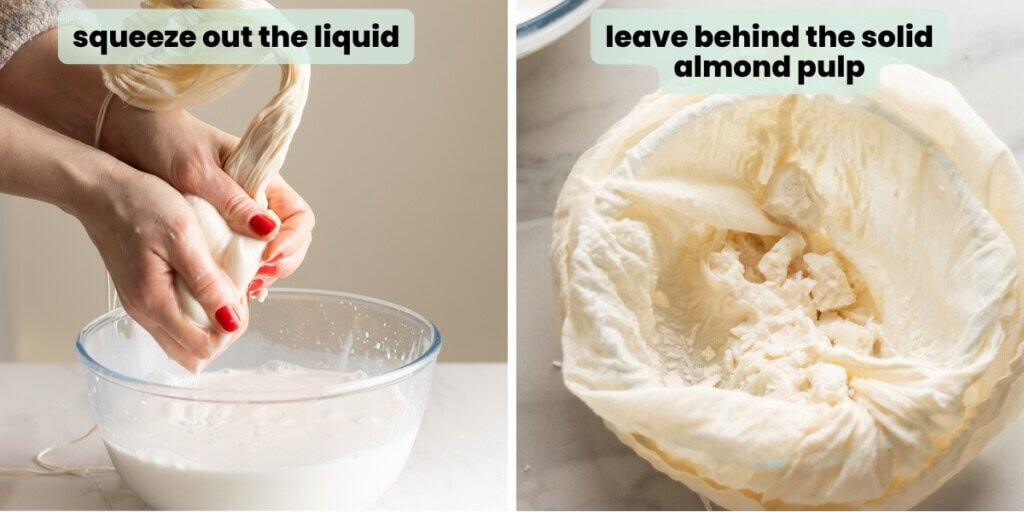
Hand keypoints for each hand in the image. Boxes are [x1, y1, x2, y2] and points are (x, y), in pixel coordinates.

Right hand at [75, 161, 248, 371]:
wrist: (100, 190)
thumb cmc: (140, 205)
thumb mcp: (183, 237)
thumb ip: (207, 283)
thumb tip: (231, 321)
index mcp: (155, 303)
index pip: (204, 348)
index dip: (231, 328)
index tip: (240, 297)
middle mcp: (144, 313)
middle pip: (193, 353)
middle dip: (222, 332)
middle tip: (233, 295)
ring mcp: (141, 306)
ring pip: (183, 338)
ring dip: (208, 322)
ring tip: (220, 286)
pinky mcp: (141, 295)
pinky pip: (173, 319)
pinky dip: (194, 311)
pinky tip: (204, 282)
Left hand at [101, 108, 314, 299]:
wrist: (125, 133)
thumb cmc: (163, 139)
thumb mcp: (198, 170)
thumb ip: (233, 201)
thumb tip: (268, 230)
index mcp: (260, 179)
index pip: (298, 216)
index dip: (293, 240)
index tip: (270, 255)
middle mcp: (253, 200)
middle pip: (287, 240)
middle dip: (280, 263)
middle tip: (256, 278)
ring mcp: (233, 217)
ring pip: (264, 254)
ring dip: (259, 272)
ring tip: (241, 285)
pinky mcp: (212, 229)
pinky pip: (235, 257)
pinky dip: (235, 274)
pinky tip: (224, 283)